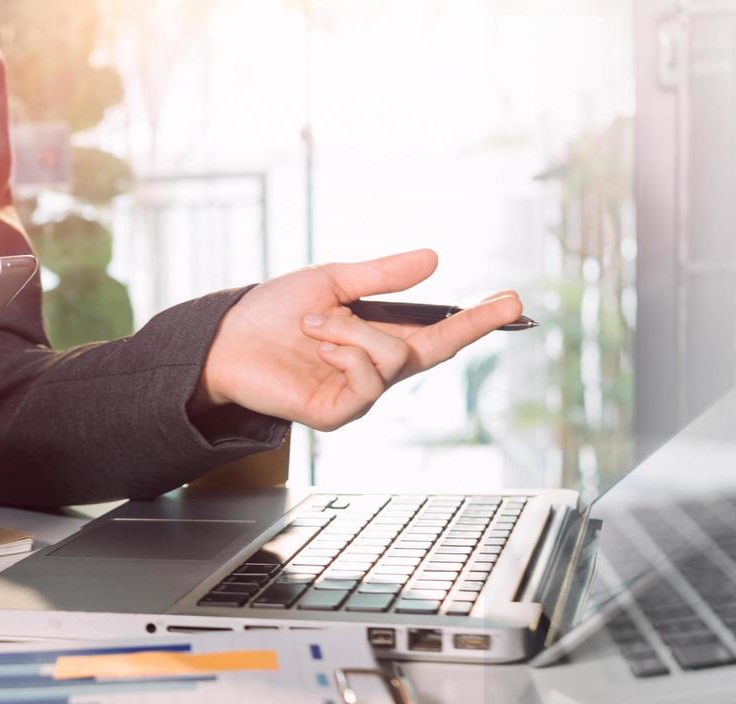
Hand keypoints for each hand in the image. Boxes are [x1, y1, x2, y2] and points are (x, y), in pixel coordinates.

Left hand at [194, 249, 522, 430]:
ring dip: (354, 330)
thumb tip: (433, 258)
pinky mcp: (337, 414)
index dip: (475, 319)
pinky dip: (344, 350)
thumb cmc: (270, 314)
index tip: (511, 301)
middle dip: (467, 323)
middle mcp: (374, 371)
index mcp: (377, 341)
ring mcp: (358, 395)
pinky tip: (316, 343)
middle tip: (493, 301)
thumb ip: (382, 276)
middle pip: (434, 348)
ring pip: (394, 357)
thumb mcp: (332, 281)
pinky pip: (368, 381)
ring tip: (314, 324)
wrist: (224, 339)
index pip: (439, 333)